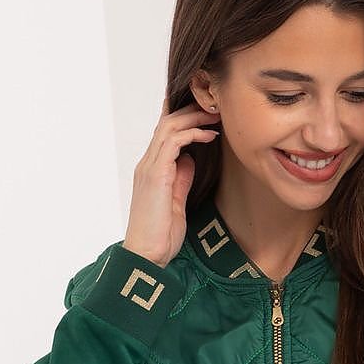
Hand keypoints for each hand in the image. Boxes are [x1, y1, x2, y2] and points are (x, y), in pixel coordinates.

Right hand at [121, 92, 220, 268]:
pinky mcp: (156, 175)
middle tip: (216, 108)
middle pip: (167, 122)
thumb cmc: (160, 236)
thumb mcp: (176, 202)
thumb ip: (180, 179)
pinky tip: (209, 135)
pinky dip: (193, 134)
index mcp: (152, 170)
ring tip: (216, 116)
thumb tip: (190, 160)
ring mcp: (150, 168)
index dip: (184, 117)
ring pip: (170, 126)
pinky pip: (173, 142)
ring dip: (195, 117)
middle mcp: (148, 164)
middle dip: (193, 111)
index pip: (165, 133)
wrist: (146, 256)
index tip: (208, 113)